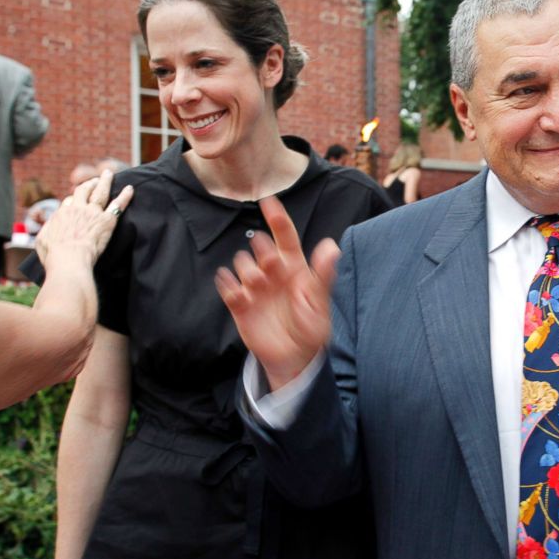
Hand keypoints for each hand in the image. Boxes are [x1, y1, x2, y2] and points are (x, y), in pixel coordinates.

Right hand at [36, 169, 133, 267]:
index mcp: (61, 214)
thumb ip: (48, 230)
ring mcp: (93, 213)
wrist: (69, 259)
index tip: (78, 201)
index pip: (69, 202)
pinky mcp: (107, 221)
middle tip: (96, 179)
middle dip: (90, 183)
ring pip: (100, 193)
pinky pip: (118, 205)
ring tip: (109, 174)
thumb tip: (50, 226)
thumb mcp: (42, 241)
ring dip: (105, 181)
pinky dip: (124, 196)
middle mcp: (77, 209)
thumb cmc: (54, 256)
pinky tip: (130, 189)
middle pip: (83, 191)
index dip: (74, 200)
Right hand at [215, 196, 340, 388]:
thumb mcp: (320, 301)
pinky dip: (229, 284)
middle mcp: (273, 273)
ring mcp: (255, 287)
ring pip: (242, 262)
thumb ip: (323, 274)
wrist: (294, 357)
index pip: (285, 236)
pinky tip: (239, 293)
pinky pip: (227, 286)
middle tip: (271, 266)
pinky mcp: (239, 304)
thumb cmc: (311, 327)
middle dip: (262, 249)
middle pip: (260, 246)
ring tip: (259, 287)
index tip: (268, 200)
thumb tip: (331, 245)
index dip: (277, 218)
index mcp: (294, 267)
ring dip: (248, 270)